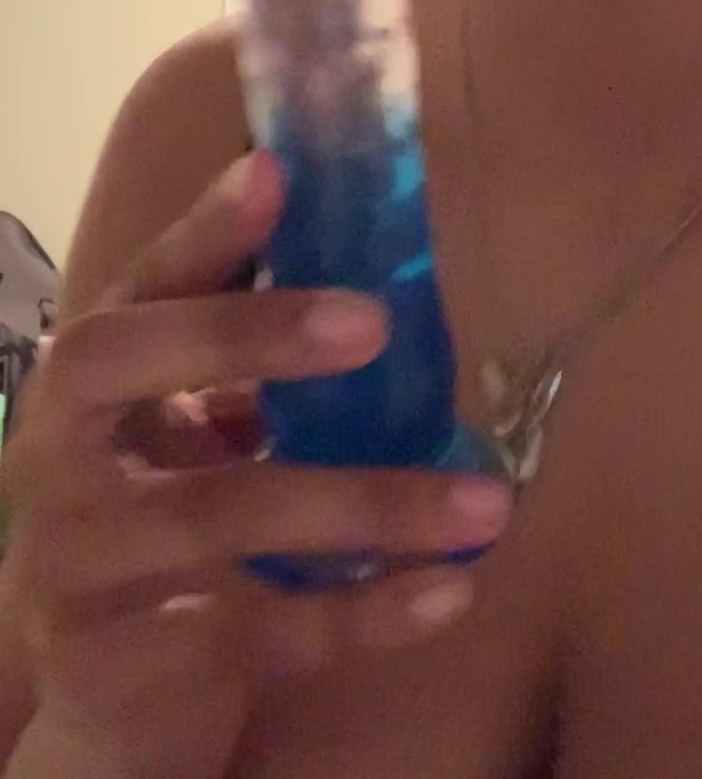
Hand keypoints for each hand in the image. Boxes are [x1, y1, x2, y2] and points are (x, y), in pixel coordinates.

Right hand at [0, 152, 513, 777]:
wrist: (102, 688)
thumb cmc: (162, 515)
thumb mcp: (186, 425)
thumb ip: (249, 356)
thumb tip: (382, 260)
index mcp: (84, 379)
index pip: (140, 284)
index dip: (204, 230)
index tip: (276, 173)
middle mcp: (55, 456)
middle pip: (132, 367)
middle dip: (251, 333)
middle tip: (375, 319)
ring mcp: (74, 564)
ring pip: (224, 513)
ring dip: (368, 503)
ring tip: (485, 501)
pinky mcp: (122, 665)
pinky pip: (261, 633)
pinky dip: (364, 612)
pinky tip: (452, 589)